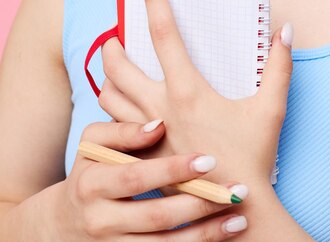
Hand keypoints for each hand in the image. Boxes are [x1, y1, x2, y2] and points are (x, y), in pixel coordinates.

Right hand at [53, 120, 247, 239]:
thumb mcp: (93, 144)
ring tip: (238, 219)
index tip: (208, 160)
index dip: (172, 170)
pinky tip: (221, 237)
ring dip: (205, 234)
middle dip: (199, 204)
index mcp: (93, 184)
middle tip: (235, 190)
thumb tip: (159, 124)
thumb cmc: (90, 170)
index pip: (137, 177)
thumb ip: (123, 131)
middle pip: (156, 216)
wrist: (65, 222)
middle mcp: (101, 220)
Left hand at [100, 0, 292, 186]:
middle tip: (113, 37)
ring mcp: (146, 134)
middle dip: (110, 45)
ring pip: (107, 97)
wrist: (235, 210)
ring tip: (113, 69)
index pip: (164, 33)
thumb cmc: (253, 158)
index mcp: (187, 90)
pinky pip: (111, 127)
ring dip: (106, 78)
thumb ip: (279, 65)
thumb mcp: (271, 107)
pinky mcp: (142, 155)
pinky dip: (110, 111)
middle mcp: (158, 108)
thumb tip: (285, 30)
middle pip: (117, 66)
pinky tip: (120, 108)